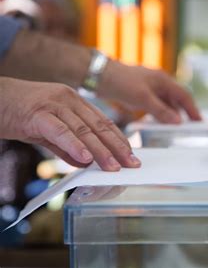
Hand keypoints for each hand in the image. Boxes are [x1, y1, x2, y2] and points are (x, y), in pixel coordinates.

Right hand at [0, 77, 140, 170]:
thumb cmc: (16, 112)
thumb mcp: (46, 130)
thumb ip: (65, 145)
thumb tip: (84, 163)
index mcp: (74, 101)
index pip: (103, 122)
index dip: (119, 139)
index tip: (131, 155)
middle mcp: (68, 99)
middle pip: (98, 126)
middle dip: (117, 147)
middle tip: (131, 164)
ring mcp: (54, 104)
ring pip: (83, 130)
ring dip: (100, 151)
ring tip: (113, 167)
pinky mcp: (37, 113)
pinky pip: (60, 131)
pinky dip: (74, 145)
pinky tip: (86, 159)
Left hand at [99, 61, 200, 123]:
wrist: (98, 75)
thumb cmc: (120, 82)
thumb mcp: (143, 98)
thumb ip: (161, 111)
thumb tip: (178, 121)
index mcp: (163, 80)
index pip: (184, 95)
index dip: (192, 108)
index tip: (198, 121)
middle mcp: (158, 82)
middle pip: (176, 99)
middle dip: (183, 112)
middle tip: (189, 126)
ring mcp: (149, 87)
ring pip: (165, 102)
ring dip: (170, 113)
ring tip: (174, 127)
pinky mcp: (139, 92)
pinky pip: (154, 104)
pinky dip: (158, 113)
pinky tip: (156, 122)